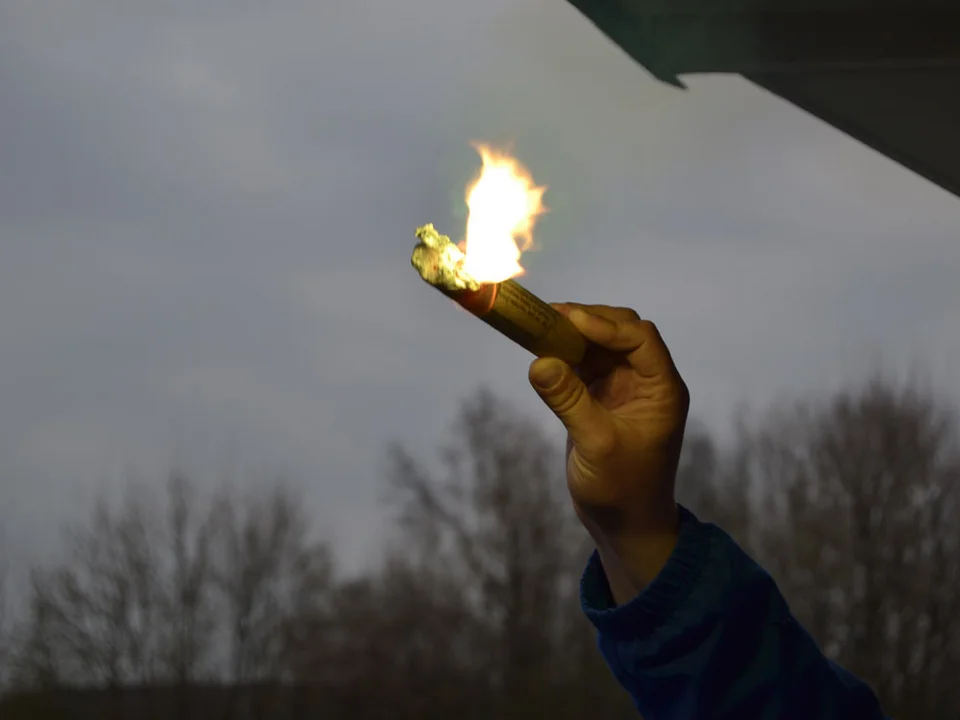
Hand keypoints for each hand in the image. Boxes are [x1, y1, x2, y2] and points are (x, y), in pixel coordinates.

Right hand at [528, 304, 688, 597]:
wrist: (625, 526)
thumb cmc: (622, 490)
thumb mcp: (596, 444)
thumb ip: (569, 401)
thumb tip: (539, 361)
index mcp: (662, 389)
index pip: (640, 338)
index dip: (606, 325)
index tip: (568, 320)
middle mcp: (647, 382)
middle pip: (621, 333)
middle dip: (587, 322)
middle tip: (548, 317)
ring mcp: (625, 390)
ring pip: (600, 346)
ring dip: (572, 336)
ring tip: (538, 329)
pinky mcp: (602, 399)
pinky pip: (584, 365)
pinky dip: (564, 356)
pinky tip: (541, 352)